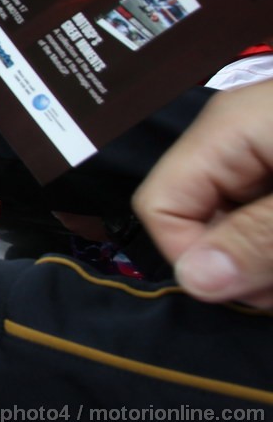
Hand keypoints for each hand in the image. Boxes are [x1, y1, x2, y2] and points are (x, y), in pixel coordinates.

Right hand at [133, 81, 272, 307]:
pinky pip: (257, 210)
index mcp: (222, 132)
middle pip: (196, 216)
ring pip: (232, 221)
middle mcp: (231, 138)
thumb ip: (254, 238)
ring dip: (261, 257)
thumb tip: (192, 281)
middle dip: (235, 262)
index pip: (159, 205)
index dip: (192, 255)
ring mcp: (260, 149)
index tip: (246, 289)